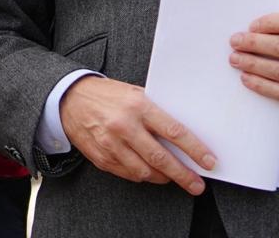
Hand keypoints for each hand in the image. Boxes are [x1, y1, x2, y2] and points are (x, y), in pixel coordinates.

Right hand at [58, 76, 214, 194]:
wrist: (70, 99)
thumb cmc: (108, 94)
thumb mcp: (135, 93)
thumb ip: (156, 112)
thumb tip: (182, 134)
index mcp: (138, 106)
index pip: (174, 131)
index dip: (194, 149)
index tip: (208, 161)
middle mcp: (125, 126)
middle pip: (161, 158)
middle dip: (183, 174)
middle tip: (197, 185)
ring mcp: (111, 144)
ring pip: (145, 171)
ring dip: (164, 178)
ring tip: (175, 178)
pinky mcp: (101, 158)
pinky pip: (128, 174)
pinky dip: (143, 176)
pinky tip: (152, 173)